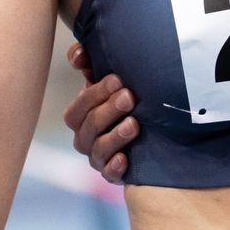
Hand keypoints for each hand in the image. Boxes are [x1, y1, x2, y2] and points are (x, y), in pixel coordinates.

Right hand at [62, 42, 135, 182]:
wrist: (150, 132)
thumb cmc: (123, 98)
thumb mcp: (109, 80)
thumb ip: (90, 63)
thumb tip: (78, 55)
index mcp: (81, 114)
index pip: (79, 106)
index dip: (94, 93)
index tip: (118, 79)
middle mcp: (86, 137)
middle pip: (89, 126)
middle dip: (108, 110)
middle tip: (129, 96)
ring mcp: (98, 157)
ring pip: (98, 150)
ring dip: (115, 136)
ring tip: (134, 123)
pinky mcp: (113, 173)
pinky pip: (109, 174)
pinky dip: (115, 167)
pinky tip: (126, 158)